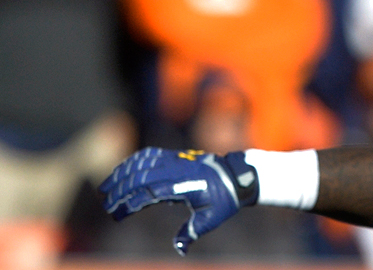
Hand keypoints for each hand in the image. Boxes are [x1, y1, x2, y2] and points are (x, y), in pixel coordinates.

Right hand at [99, 148, 258, 255]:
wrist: (237, 175)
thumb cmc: (224, 199)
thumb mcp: (211, 218)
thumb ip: (192, 232)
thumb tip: (179, 249)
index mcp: (185, 186)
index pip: (150, 192)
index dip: (131, 203)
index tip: (118, 215)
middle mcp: (178, 170)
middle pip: (141, 176)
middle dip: (120, 190)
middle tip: (107, 205)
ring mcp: (176, 160)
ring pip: (142, 162)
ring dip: (121, 174)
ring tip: (105, 188)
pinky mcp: (175, 156)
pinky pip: (149, 155)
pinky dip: (132, 161)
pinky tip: (121, 171)